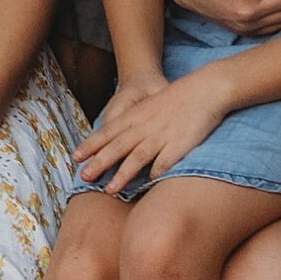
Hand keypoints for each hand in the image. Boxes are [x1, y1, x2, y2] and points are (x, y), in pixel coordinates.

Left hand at [74, 68, 231, 192]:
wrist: (205, 88)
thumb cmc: (177, 99)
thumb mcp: (150, 106)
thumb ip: (135, 122)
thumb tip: (119, 140)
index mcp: (137, 115)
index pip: (109, 131)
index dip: (91, 145)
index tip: (75, 158)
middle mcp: (146, 125)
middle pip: (118, 146)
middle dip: (100, 162)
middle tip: (83, 176)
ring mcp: (162, 135)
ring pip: (138, 156)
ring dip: (122, 174)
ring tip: (109, 190)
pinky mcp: (180, 144)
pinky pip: (165, 161)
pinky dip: (156, 172)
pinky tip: (148, 184)